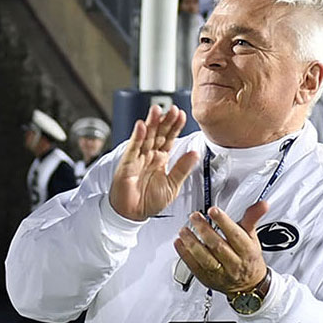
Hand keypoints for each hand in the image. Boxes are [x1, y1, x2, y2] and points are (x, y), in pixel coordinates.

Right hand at [108, 104, 198, 221]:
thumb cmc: (149, 202)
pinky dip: (137, 137)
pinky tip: (142, 126)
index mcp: (161, 160)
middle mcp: (149, 156)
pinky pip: (133, 148)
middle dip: (165, 121)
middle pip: (158, 134)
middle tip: (172, 108)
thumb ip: (183, 168)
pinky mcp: (127, 164)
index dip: (175, 127)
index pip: (169, 139)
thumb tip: (195, 153)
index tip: (182, 115)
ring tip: (157, 110)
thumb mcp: (173, 185)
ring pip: (146, 137)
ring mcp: (137, 159)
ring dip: (151, 123)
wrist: (133, 215)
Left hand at [175, 200, 268, 294]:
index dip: (223, 222)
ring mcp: (220, 273)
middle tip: (195, 217)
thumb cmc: (248, 258)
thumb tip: (262, 204)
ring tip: (184, 230)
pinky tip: (179, 242)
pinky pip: (194, 266)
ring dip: (192, 242)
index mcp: (247, 251)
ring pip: (204, 258)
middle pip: (218, 246)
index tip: (213, 211)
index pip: (235, 235)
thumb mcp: (253, 237)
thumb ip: (252, 219)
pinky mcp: (206, 278)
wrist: (248, 285)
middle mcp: (234, 263)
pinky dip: (184, 254)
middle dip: (205, 229)